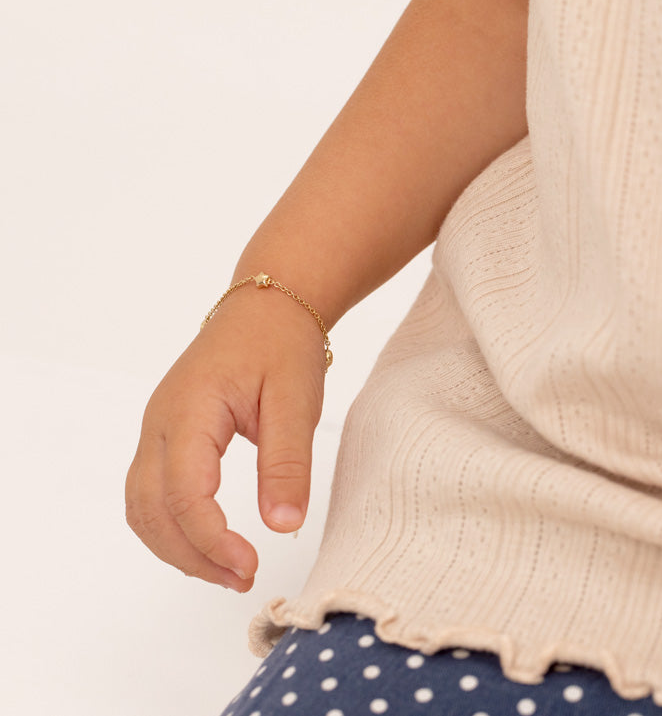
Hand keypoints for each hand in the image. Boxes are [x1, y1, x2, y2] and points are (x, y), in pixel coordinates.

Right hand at [125, 288, 325, 590]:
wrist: (268, 306)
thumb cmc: (282, 345)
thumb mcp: (296, 401)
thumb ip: (287, 463)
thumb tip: (283, 526)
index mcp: (190, 410)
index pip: (184, 494)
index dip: (212, 541)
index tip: (250, 566)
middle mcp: (160, 422)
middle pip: (151, 510)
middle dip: (191, 554)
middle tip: (242, 577)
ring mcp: (157, 428)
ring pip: (143, 506)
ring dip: (177, 547)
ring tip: (230, 568)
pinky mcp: (167, 434)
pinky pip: (152, 491)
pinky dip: (173, 525)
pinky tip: (211, 540)